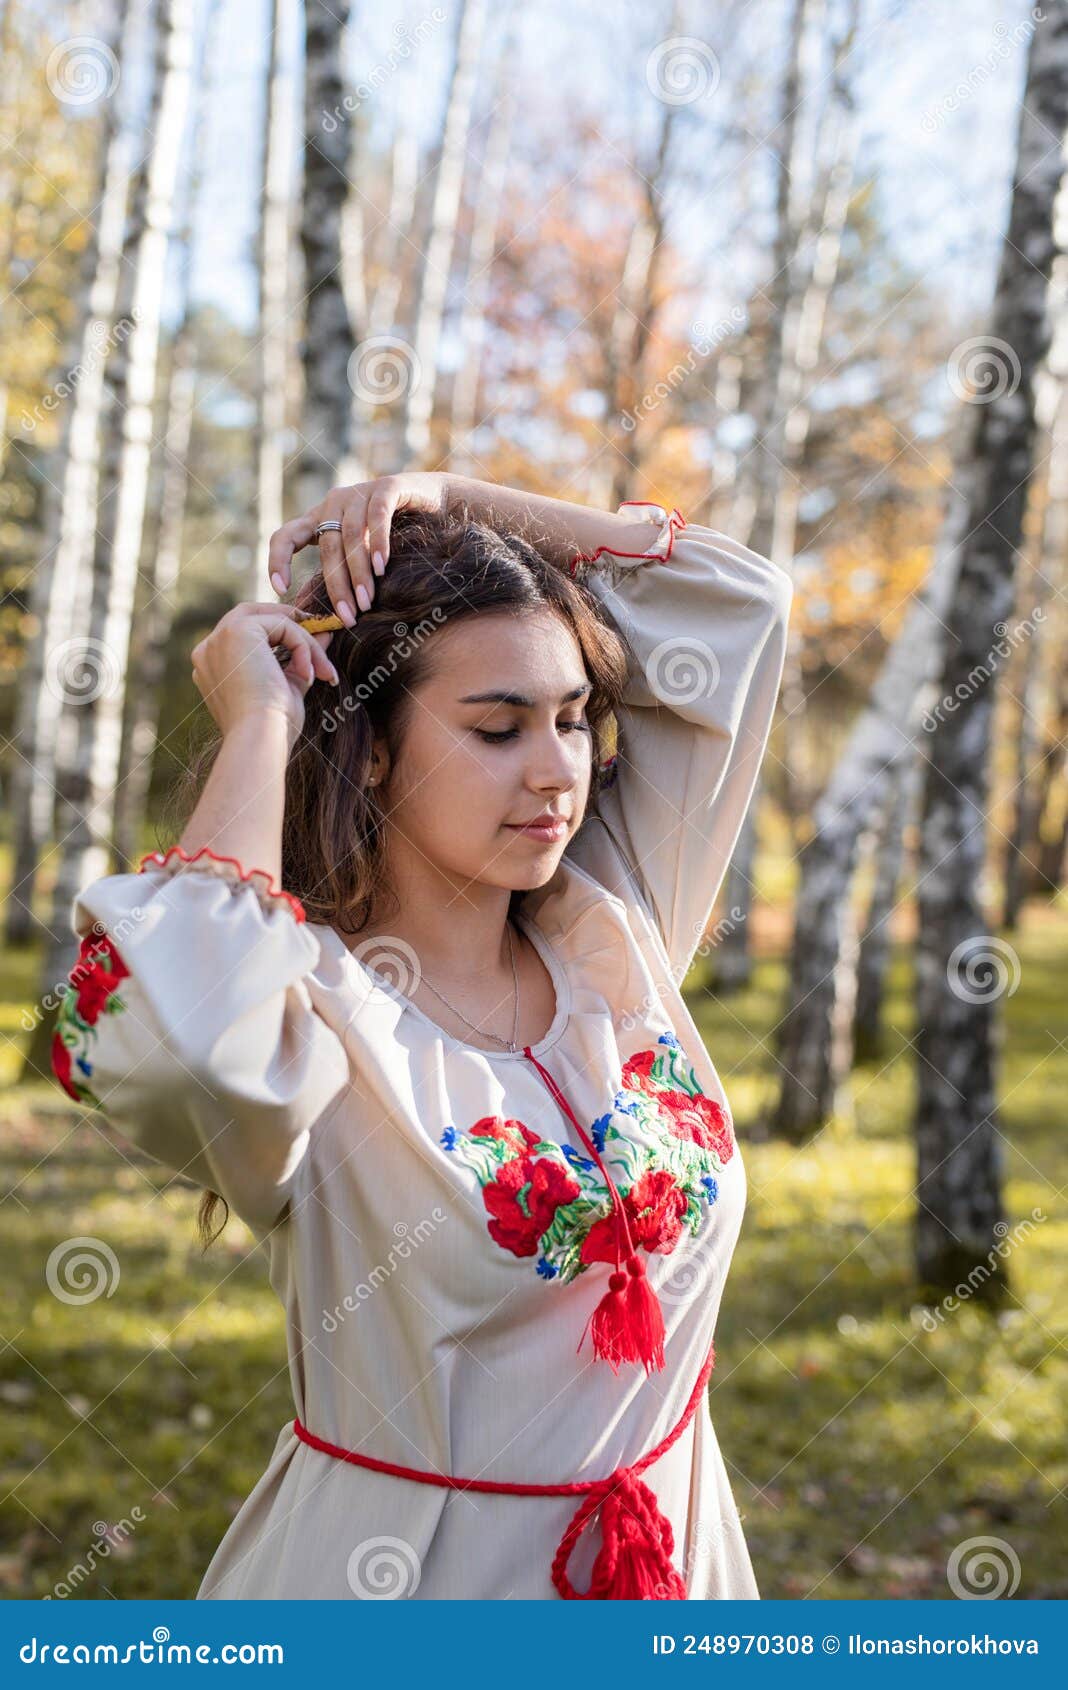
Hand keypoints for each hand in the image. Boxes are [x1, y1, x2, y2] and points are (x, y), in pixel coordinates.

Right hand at [190, 603, 338, 752]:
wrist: (260, 738)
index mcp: (212, 667)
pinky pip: (282, 626)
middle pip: (251, 614)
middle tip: (320, 630)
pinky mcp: (237, 631)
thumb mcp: (288, 685)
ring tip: (322, 671)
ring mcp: (219, 638)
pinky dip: (304, 646)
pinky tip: (309, 674)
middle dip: (287, 621)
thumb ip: (301, 657)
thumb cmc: (273, 727)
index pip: (244, 634)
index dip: (277, 633)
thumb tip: (326, 633)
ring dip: (304, 642)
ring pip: (272, 621)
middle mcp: (208, 649)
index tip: (309, 643)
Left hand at [267, 472, 450, 624]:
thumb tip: (310, 612)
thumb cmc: (394, 536)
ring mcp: (358, 492)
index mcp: (318, 519)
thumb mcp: (359, 556)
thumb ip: (336, 575)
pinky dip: (378, 544)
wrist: (434, 503)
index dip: (277, 561)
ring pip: (352, 536)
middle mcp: (333, 502)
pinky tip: (381, 567)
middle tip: (348, 617)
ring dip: (359, 572)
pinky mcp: (387, 486)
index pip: (285, 537)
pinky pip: (378, 516)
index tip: (281, 591)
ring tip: (366, 600)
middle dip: (337, 586)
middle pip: (327, 547)